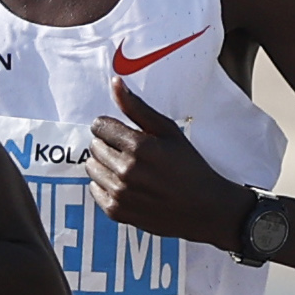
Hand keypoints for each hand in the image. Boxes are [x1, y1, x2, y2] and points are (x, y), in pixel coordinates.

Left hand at [89, 80, 243, 245]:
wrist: (202, 208)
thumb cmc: (188, 166)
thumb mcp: (168, 131)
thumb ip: (137, 107)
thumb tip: (115, 83)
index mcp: (139, 147)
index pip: (100, 126)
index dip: (110, 126)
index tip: (122, 132)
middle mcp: (126, 171)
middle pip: (94, 145)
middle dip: (108, 144)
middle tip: (129, 151)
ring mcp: (120, 193)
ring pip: (91, 166)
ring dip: (104, 163)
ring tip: (127, 167)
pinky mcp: (116, 211)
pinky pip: (94, 189)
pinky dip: (105, 184)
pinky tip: (126, 184)